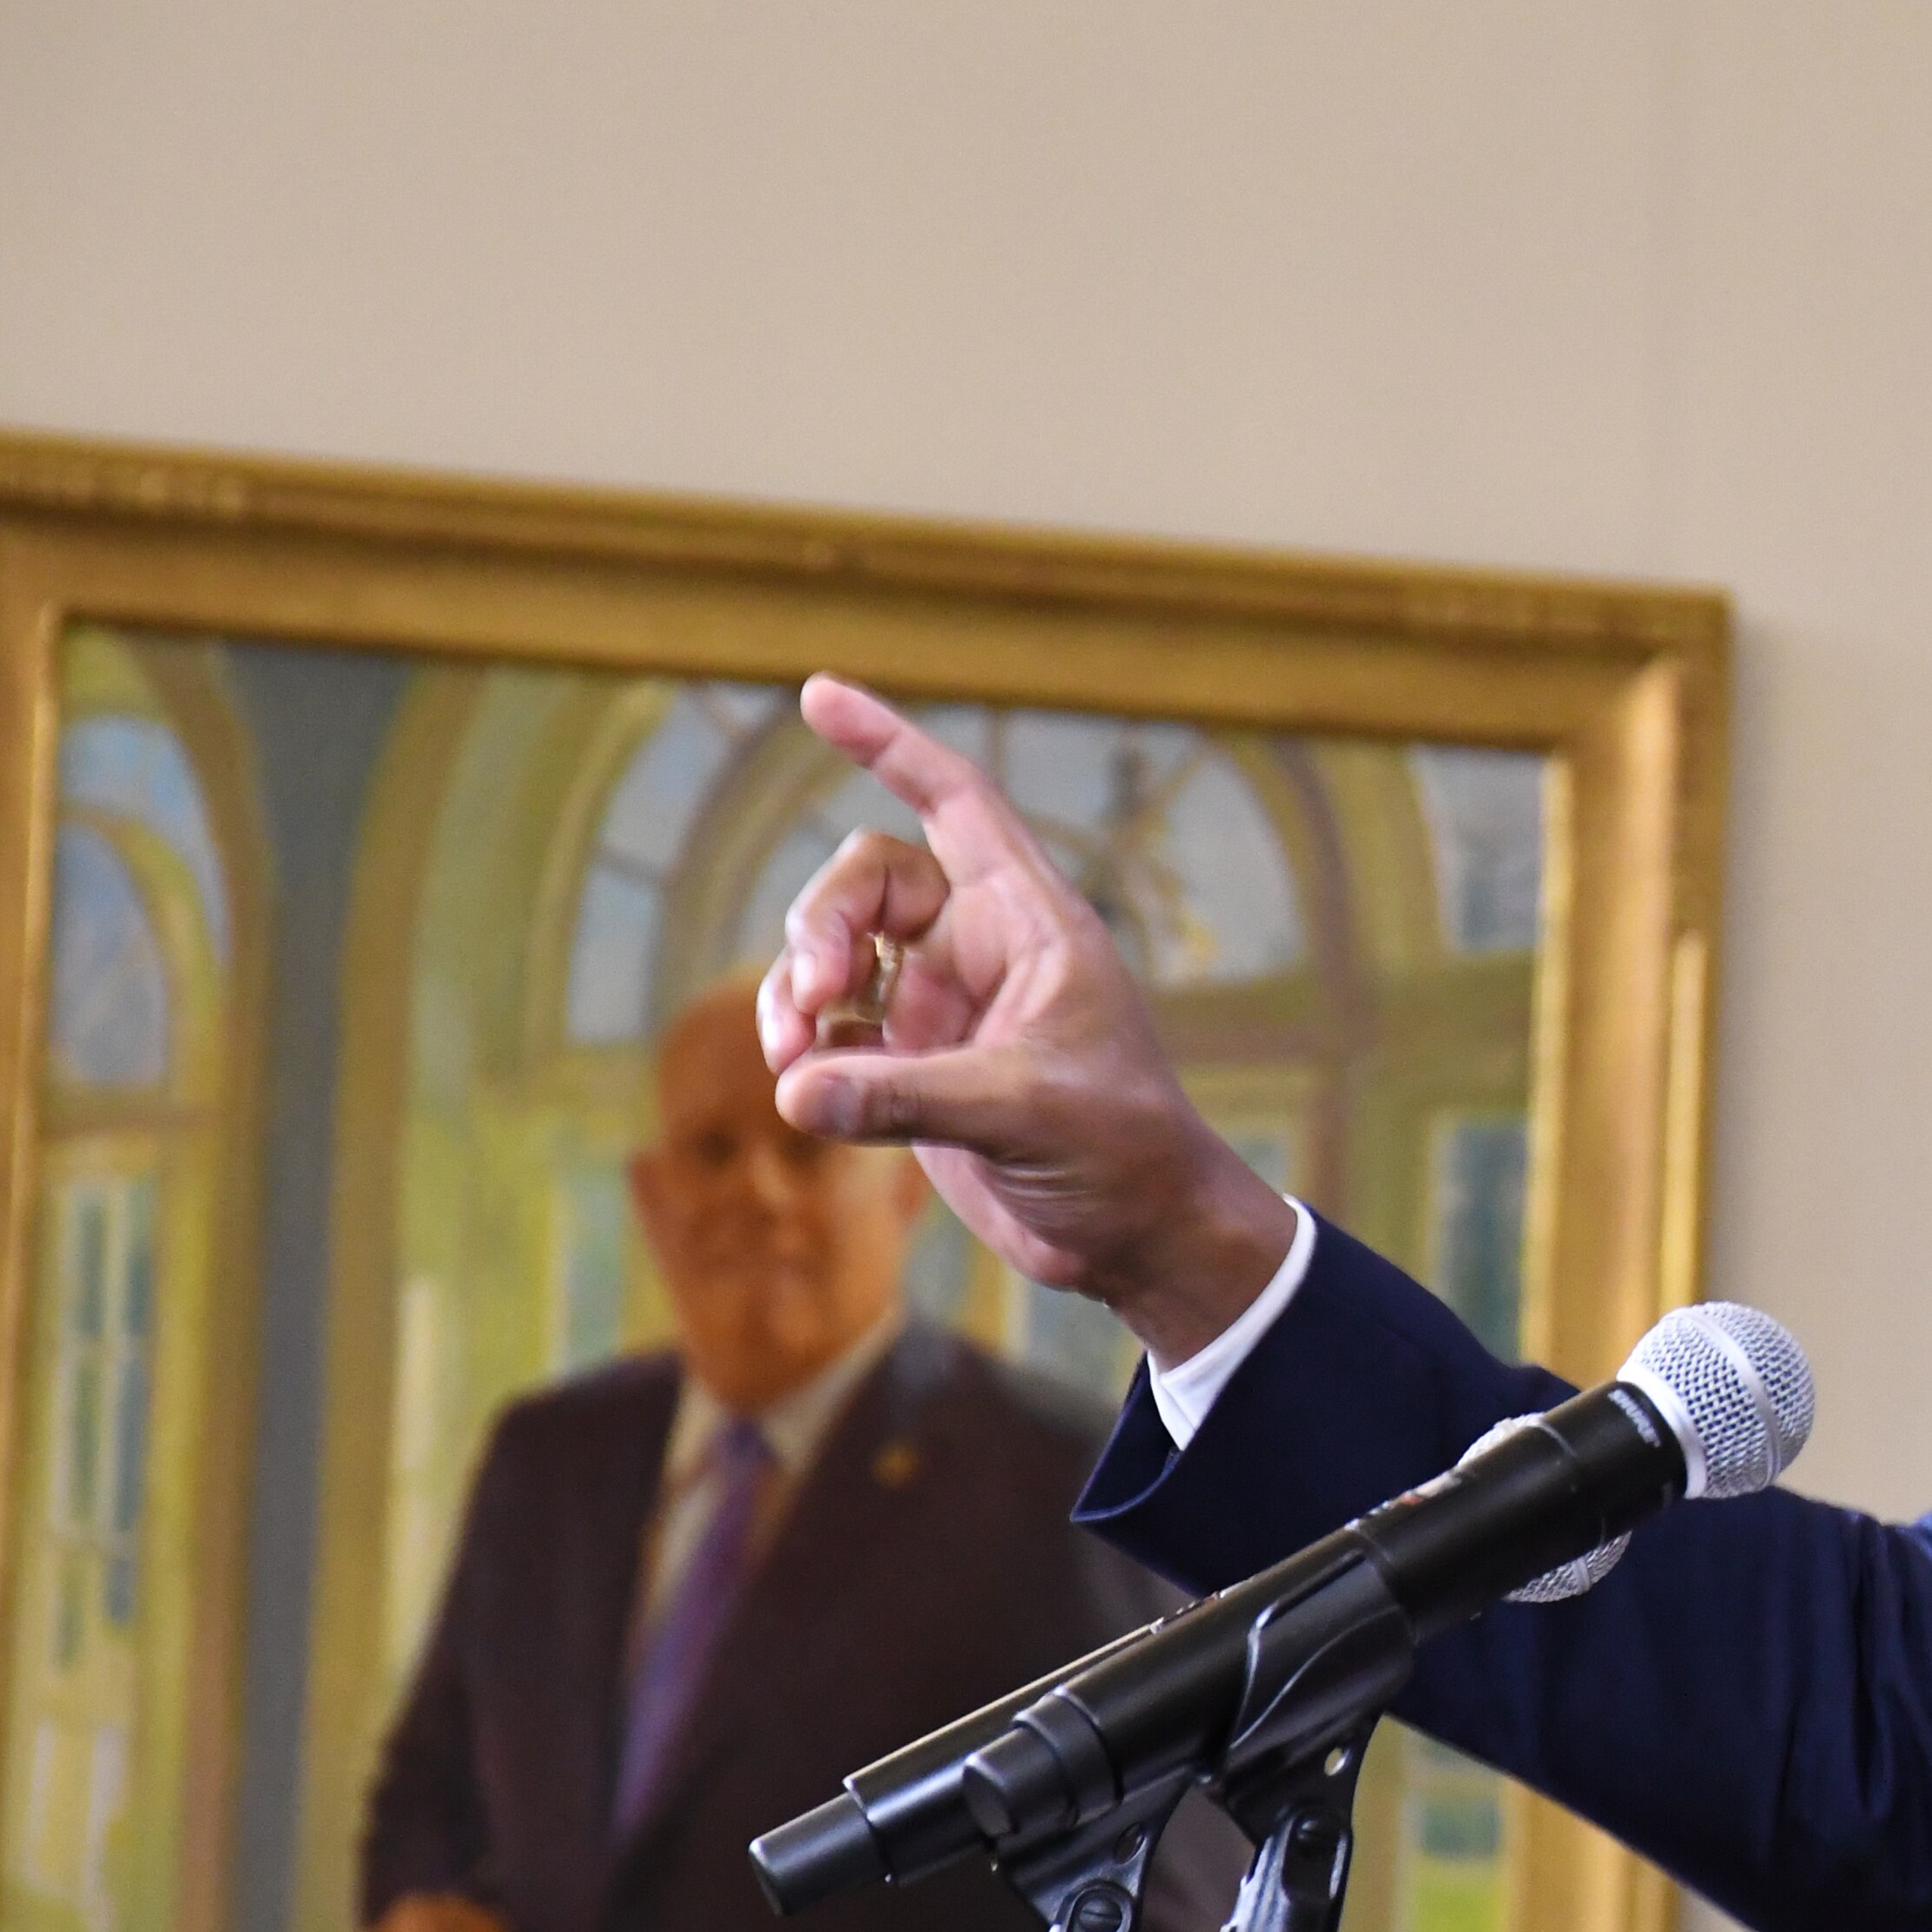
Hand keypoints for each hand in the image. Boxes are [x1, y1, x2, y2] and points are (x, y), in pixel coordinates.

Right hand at [759, 677, 1296, 1362]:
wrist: (1139, 1237)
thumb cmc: (1122, 1153)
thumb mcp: (1023, 1115)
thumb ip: (907, 1100)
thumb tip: (795, 1088)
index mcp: (1031, 922)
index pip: (955, 802)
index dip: (892, 744)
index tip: (819, 694)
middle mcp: (982, 949)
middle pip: (866, 881)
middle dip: (819, 925)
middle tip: (811, 1000)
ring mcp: (944, 1007)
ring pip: (837, 953)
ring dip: (797, 989)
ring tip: (792, 1049)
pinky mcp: (915, 1068)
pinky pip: (833, 1028)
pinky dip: (804, 1046)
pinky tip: (806, 1086)